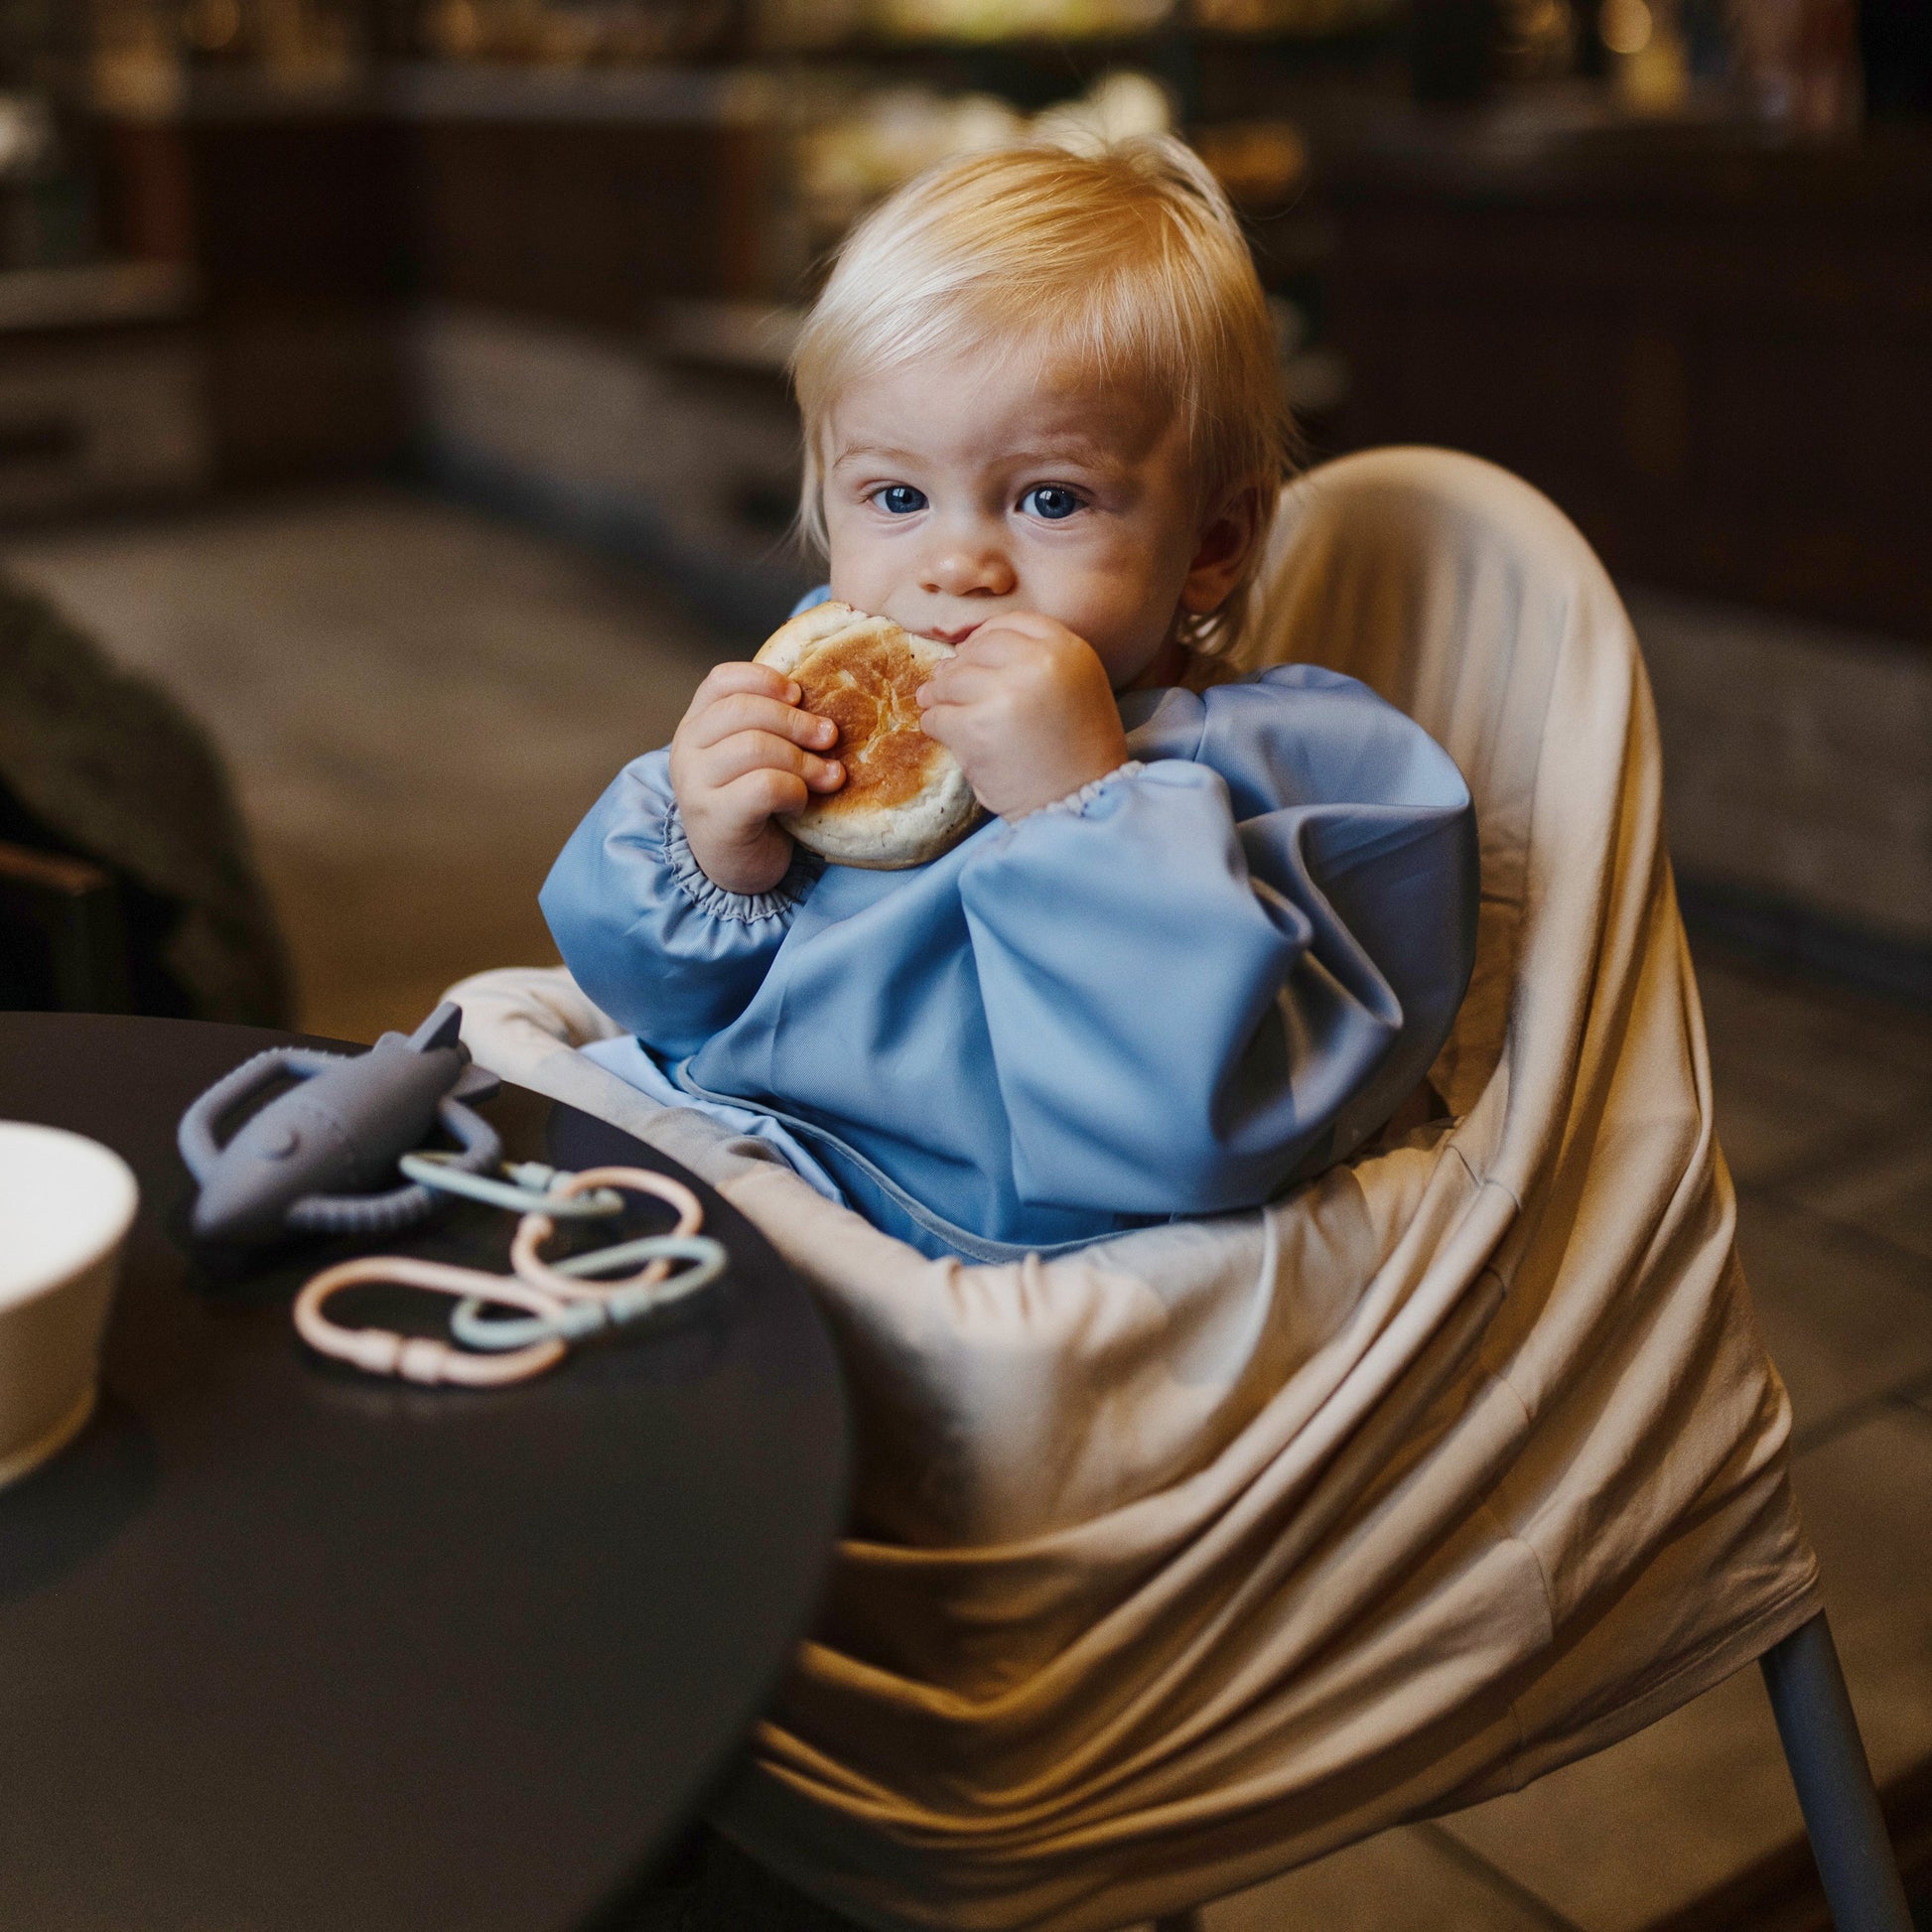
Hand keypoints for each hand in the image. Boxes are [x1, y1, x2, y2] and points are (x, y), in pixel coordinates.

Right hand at [668, 662, 842, 894]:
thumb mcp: (755, 758)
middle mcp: (687, 749)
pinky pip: (764, 786)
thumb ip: (770, 728)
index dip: (764, 680)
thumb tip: (822, 708)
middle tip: (830, 737)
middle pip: (744, 710)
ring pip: (755, 746)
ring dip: (803, 760)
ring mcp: (695, 785)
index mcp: (697, 725)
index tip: (799, 695)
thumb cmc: (754, 806)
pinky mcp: (715, 818)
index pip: (721, 681)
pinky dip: (794, 790)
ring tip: (828, 776)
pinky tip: (800, 803)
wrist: (736, 868)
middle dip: (796, 722)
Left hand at [915, 614, 1129, 819]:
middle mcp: (1038, 663)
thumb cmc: (1078, 752)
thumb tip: (963, 650)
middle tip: (951, 690)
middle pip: (976, 649)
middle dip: (959, 670)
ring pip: (949, 680)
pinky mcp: (977, 728)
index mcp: (1068, 650)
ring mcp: (1006, 694)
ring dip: (940, 697)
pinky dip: (935, 726)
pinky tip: (948, 736)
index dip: (986, 639)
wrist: (1079, 804)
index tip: (975, 658)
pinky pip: (937, 716)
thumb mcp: (1077, 688)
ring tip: (944, 711)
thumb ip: (1036, 661)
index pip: (1011, 624)